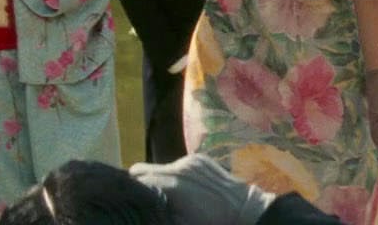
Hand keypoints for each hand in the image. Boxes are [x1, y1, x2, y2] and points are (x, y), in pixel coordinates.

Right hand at [130, 154, 272, 224]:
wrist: (247, 212)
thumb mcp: (181, 224)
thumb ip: (159, 213)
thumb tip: (144, 210)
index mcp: (171, 186)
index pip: (136, 179)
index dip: (131, 190)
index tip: (130, 200)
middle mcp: (177, 167)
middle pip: (140, 169)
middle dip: (138, 182)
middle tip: (144, 199)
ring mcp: (189, 161)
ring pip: (159, 166)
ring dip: (159, 179)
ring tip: (169, 196)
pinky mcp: (200, 159)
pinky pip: (178, 164)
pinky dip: (176, 175)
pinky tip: (186, 189)